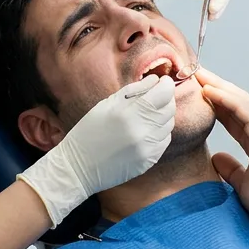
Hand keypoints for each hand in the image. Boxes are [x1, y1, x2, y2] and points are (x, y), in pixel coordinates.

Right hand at [17, 75, 175, 226]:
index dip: (167, 84)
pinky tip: (145, 130)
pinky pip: (164, 140)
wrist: (79, 168)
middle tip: (155, 95)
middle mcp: (142, 132)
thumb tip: (155, 80)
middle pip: (169, 109)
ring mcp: (147, 149)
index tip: (163, 81)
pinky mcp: (149, 161)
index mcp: (128, 114)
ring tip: (147, 114)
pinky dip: (159, 132)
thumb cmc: (88, 132)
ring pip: (169, 125)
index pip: (163, 94)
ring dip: (162, 115)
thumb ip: (132, 91)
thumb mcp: (105, 105)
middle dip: (166, 98)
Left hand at [196, 67, 248, 225]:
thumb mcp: (245, 184)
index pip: (233, 118)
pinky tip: (208, 89)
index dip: (216, 105)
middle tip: (193, 75)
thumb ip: (232, 170)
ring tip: (197, 74)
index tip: (197, 96)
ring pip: (237, 99)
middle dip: (214, 88)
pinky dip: (224, 97)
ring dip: (217, 85)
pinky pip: (241, 107)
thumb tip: (216, 158)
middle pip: (234, 103)